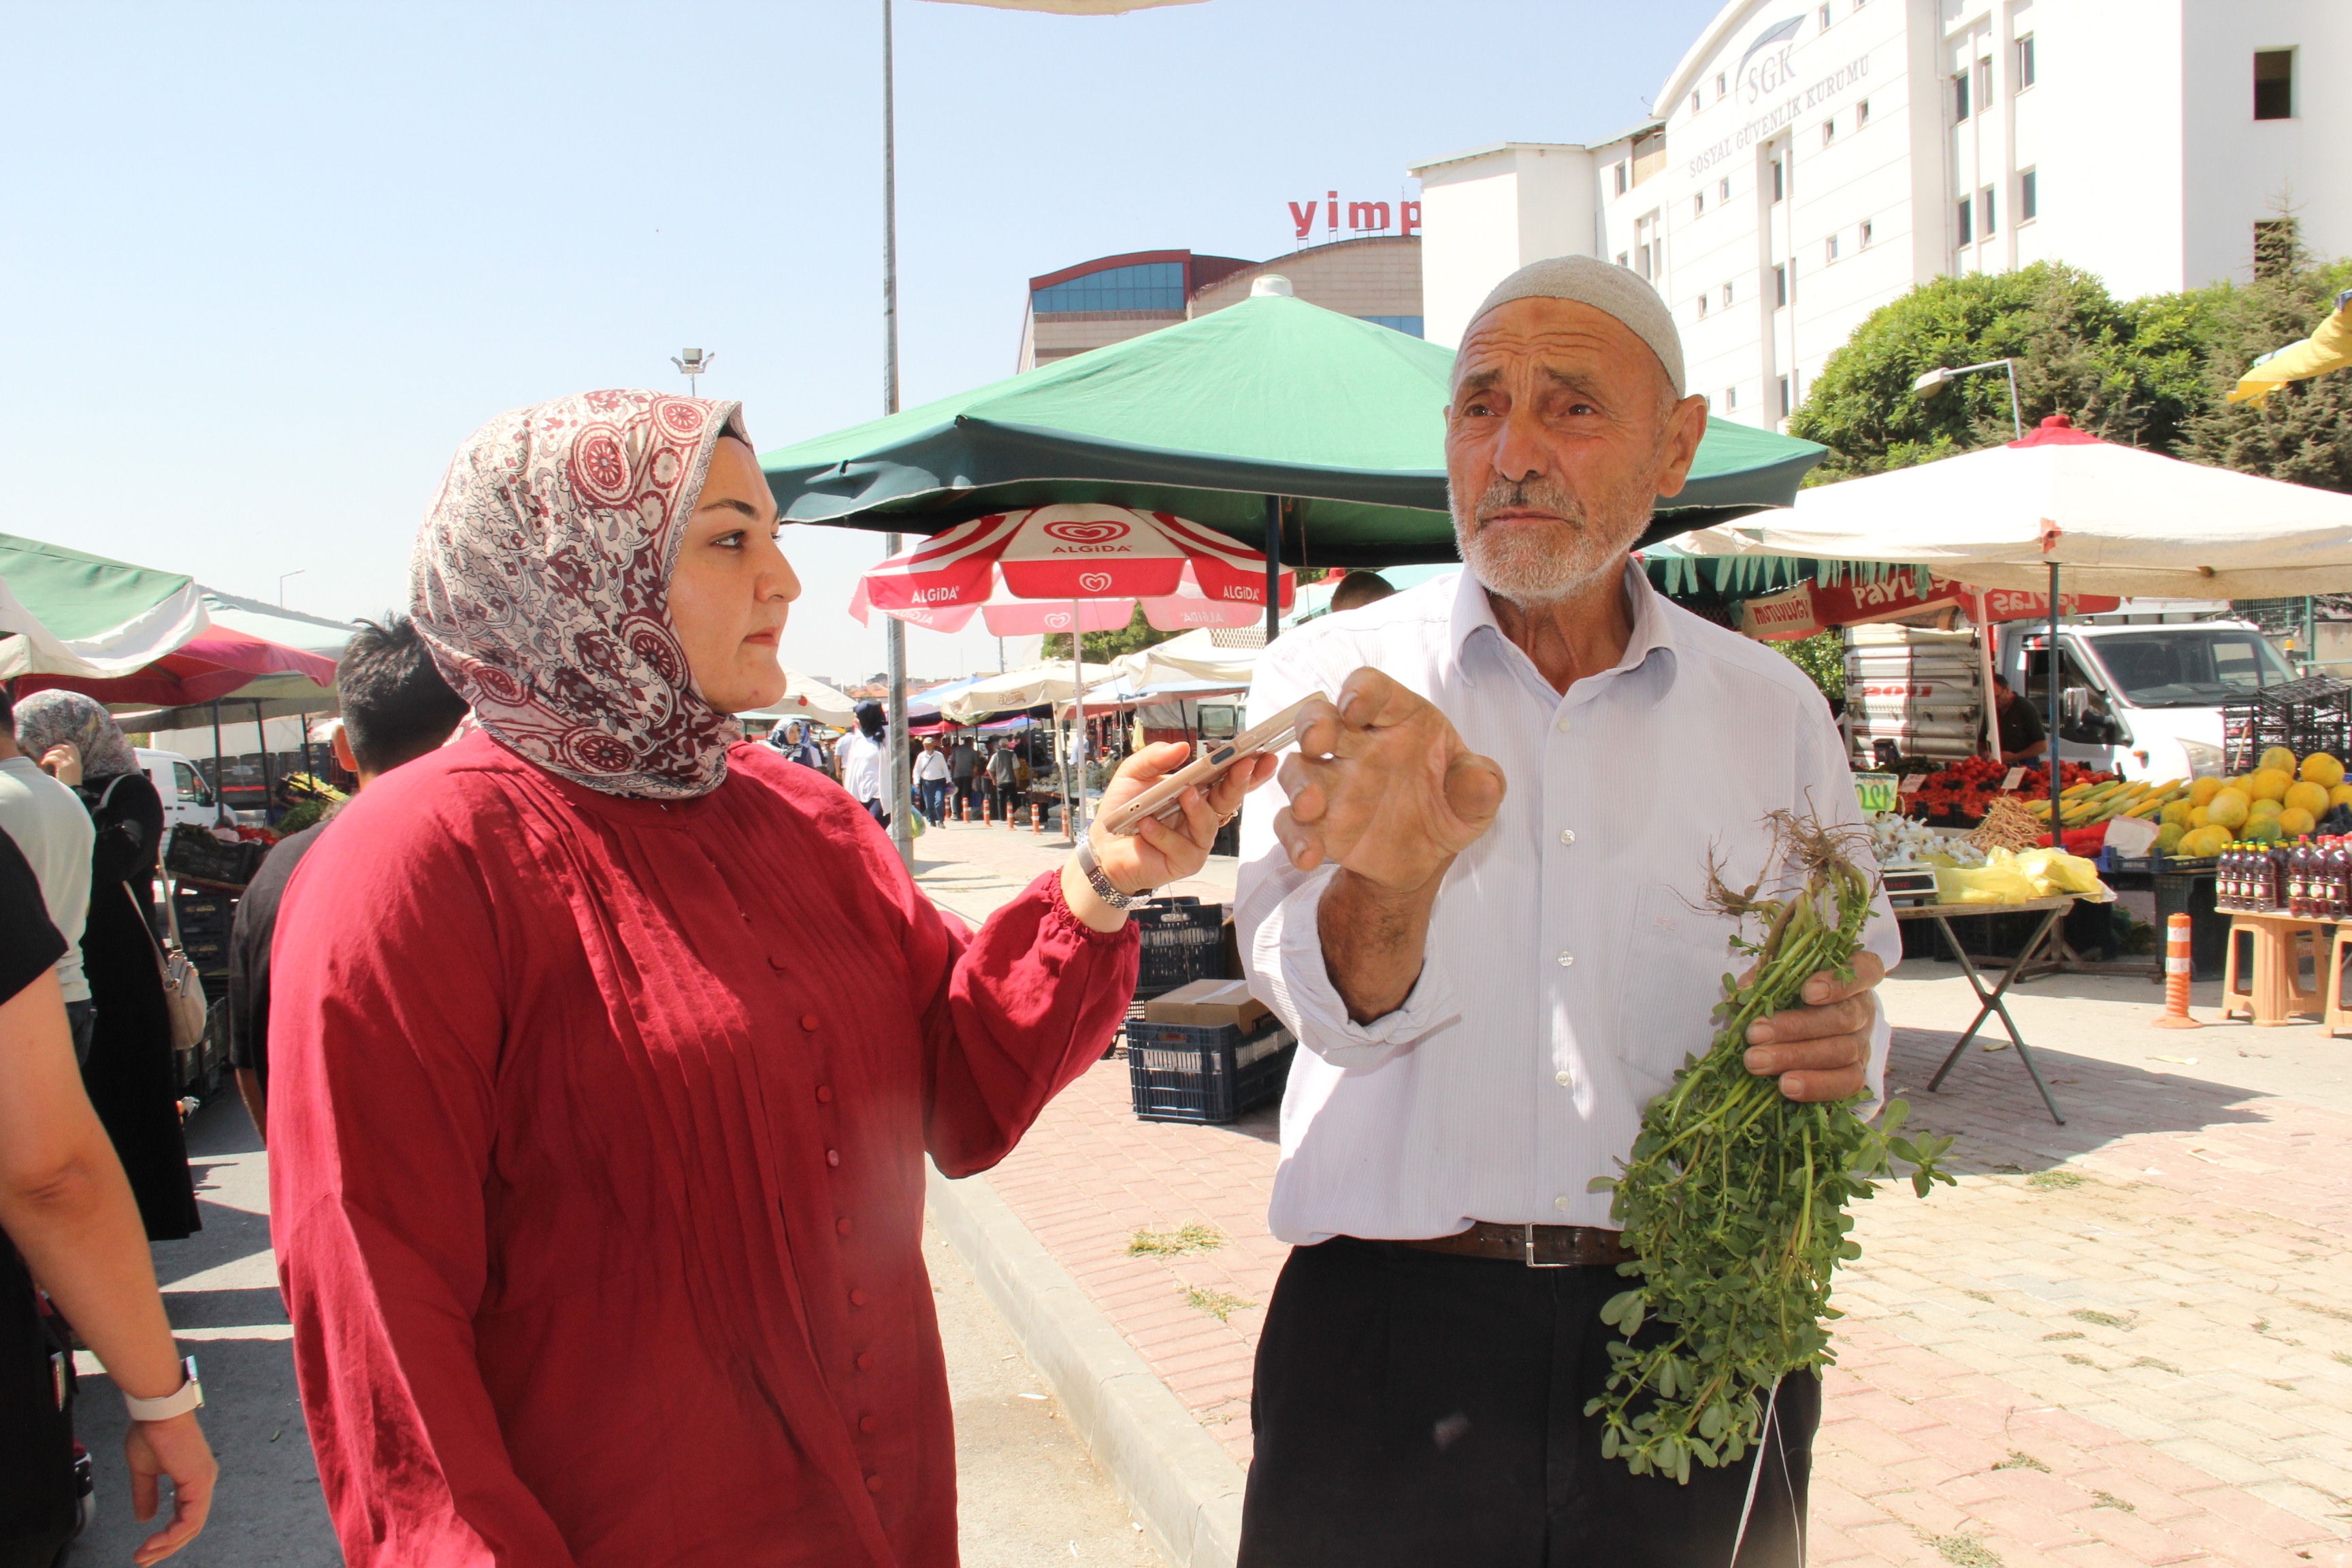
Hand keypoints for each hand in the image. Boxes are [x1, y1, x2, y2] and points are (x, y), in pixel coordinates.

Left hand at [40, 742, 81, 785]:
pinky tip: (43, 764)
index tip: (64, 740)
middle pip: (66, 747)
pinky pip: (53, 758)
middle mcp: (74, 761)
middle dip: (57, 746)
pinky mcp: (62, 766)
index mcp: (78, 763)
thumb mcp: (73, 775)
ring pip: (58, 751)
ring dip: (49, 754)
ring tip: (44, 759)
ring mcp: (69, 763)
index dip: (69, 743)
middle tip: (49, 749)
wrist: (73, 791)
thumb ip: (70, 767)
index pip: (75, 749)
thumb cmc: (71, 786)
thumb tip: (60, 762)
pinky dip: (46, 759)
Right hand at [125, 1411, 215, 1564]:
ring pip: (191, 1526)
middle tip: (143, 1560)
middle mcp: (202, 1482)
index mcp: (192, 1479)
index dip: (166, 1537)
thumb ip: (146, 1495)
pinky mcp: (199, 1482)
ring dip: (167, 1545)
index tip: (144, 1550)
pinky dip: (172, 1535)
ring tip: (144, 1556)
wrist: (157, 1413)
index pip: (185, 1517)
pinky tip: (154, 1543)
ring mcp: (203, 1482)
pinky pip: (190, 1519)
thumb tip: (144, 1518)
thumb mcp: (144, 1472)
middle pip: (190, 1526)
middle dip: (165, 1548)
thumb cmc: (152, 1434)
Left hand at [1089, 741, 1276, 894]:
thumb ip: (1154, 757)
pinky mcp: (1184, 862)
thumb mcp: (1133, 774)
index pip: (1228, 779)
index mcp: (1197, 792)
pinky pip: (1181, 847)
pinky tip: (1146, 825)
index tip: (1262, 752)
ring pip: (1208, 824)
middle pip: (1229, 799)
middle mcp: (1202, 816)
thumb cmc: (1124, 809)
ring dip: (1198, 808)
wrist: (1104, 847)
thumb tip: (1182, 746)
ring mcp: (1196, 841)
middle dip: (1239, 781)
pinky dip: (1163, 834)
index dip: (1249, 767)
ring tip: (1186, 793)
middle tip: (1244, 765)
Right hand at [1272, 669, 1503, 891]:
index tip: (1354, 707)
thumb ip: (1481, 785)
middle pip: (1321, 718)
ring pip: (1299, 769)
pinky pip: (1292, 825)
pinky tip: (1307, 856)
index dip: (1360, 691)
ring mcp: (1334, 785)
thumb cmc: (1449, 806)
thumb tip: (1482, 782)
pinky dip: (1294, 839)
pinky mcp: (1319, 825)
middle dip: (1313, 724)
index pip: (1374, 690)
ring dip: (1299, 784)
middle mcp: (1359, 746)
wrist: (1427, 858)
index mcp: (1399, 721)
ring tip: (1310, 806)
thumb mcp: (1476, 799)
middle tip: (1316, 741)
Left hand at [1743, 950, 1885, 1101]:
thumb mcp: (1776, 978)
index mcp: (1855, 977)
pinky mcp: (1856, 1073)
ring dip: (1796, 1058)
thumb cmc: (1788, 994)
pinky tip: (1785, 1087)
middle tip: (1755, 1034)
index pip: (1866, 970)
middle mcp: (1864, 1010)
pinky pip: (1847, 1083)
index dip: (1840, 983)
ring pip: (1842, 1052)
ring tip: (1757, 1063)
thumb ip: (1765, 977)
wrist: (1800, 1032)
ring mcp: (1862, 1043)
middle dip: (1796, 1027)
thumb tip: (1746, 989)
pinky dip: (1816, 1086)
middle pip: (1844, 1018)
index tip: (1807, 992)